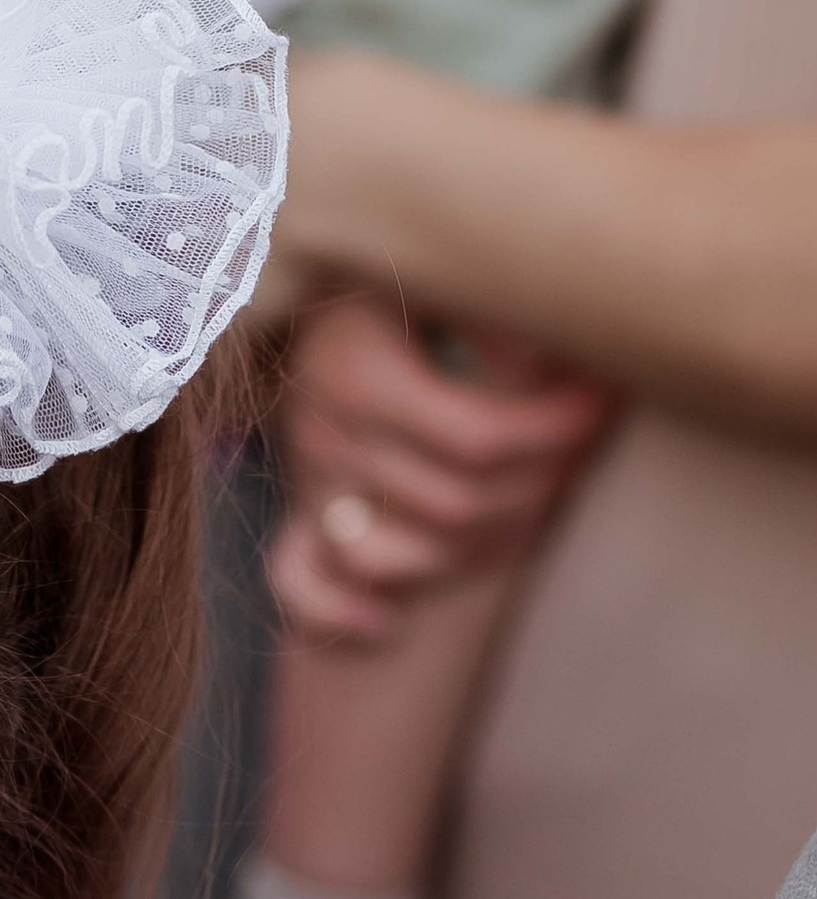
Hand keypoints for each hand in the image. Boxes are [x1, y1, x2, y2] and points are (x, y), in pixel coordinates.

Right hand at [269, 293, 614, 643]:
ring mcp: (307, 482)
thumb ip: (504, 312)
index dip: (557, 431)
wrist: (341, 311)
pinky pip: (302, 589)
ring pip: (401, 554)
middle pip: (455, 503)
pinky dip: (343, 611)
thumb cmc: (420, 293)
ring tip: (546, 490)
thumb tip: (562, 352)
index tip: (605, 398)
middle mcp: (321, 429)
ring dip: (484, 539)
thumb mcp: (455, 279)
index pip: (476, 436)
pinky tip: (389, 619)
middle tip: (589, 441)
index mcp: (353, 365)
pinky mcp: (293, 524)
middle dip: (540, 483)